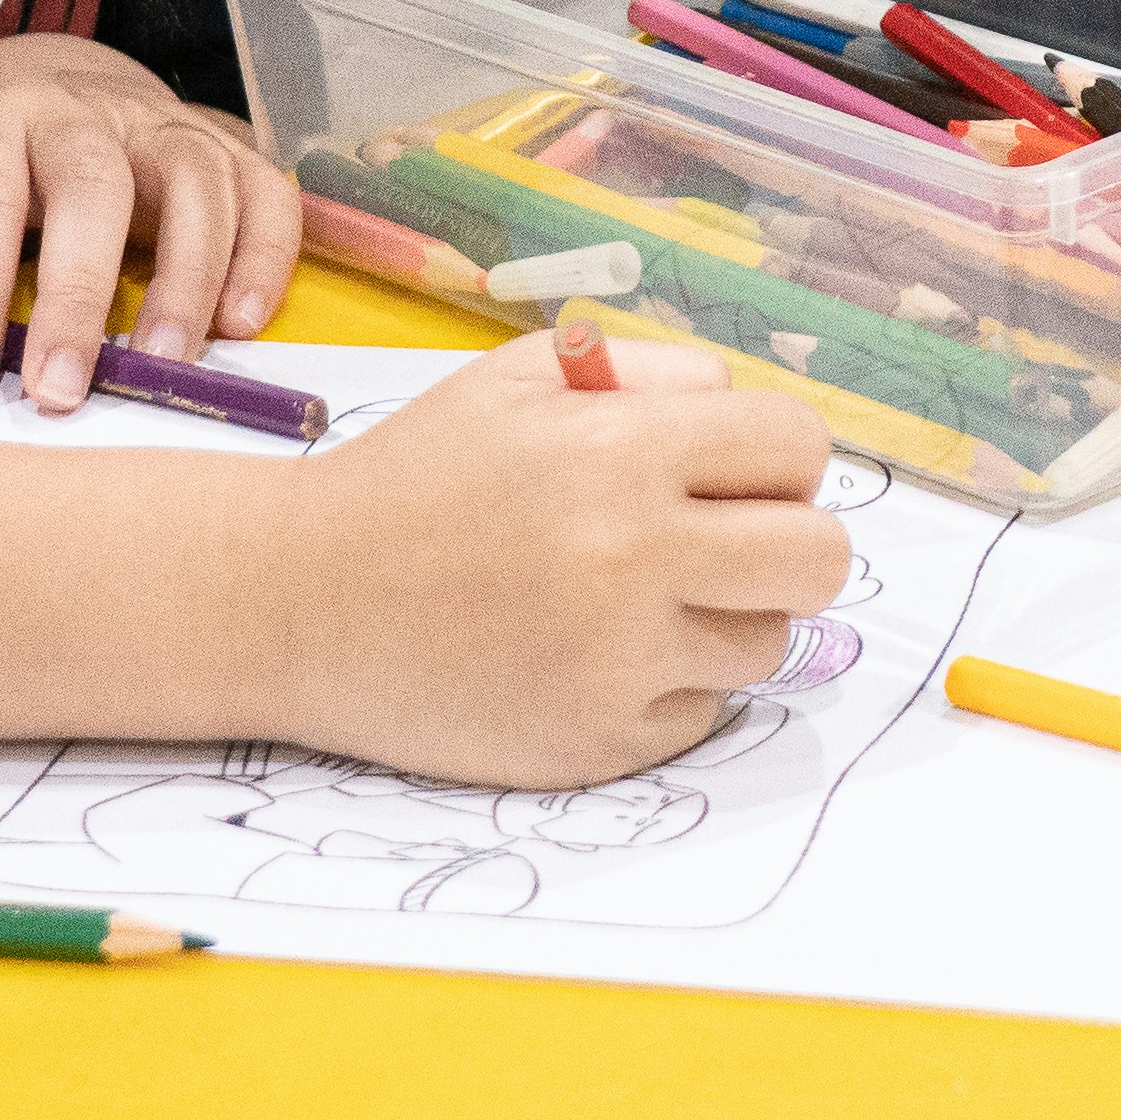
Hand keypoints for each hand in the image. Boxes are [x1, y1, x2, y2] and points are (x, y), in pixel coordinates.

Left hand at [0, 34, 295, 411]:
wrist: (42, 69)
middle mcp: (85, 109)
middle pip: (93, 187)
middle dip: (81, 297)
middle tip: (61, 393)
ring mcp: (162, 123)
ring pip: (196, 182)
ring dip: (189, 278)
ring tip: (163, 367)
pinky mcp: (221, 144)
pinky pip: (264, 188)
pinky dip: (267, 252)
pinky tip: (242, 323)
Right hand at [232, 335, 855, 787]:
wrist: (302, 602)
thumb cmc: (418, 478)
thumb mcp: (524, 380)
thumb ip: (651, 376)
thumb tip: (748, 413)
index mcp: (623, 452)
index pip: (798, 449)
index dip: (775, 458)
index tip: (736, 472)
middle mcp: (635, 558)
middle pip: (819, 560)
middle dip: (788, 542)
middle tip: (726, 539)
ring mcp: (620, 663)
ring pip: (767, 643)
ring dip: (724, 617)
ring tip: (635, 596)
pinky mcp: (600, 743)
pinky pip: (702, 712)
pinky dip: (667, 684)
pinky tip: (591, 652)